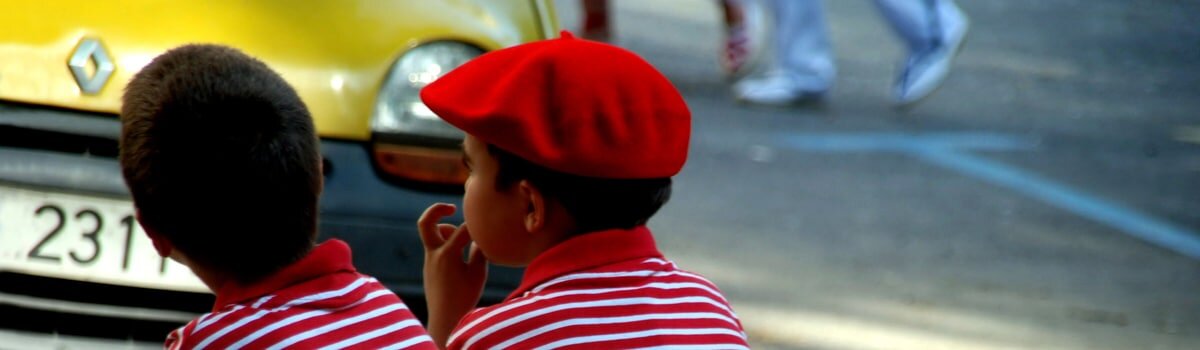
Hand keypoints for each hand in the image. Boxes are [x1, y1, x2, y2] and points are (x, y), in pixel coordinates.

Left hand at [418, 203, 487, 347]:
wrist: (445, 318)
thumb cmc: (464, 297)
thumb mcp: (478, 272)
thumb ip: (479, 251)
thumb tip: (480, 238)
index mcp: (448, 254)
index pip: (463, 229)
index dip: (477, 227)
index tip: (488, 230)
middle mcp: (434, 254)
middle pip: (426, 222)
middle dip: (437, 209)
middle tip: (452, 207)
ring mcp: (429, 260)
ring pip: (431, 233)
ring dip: (444, 228)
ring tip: (460, 236)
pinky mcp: (430, 266)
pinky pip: (435, 246)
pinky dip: (446, 242)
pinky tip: (459, 250)